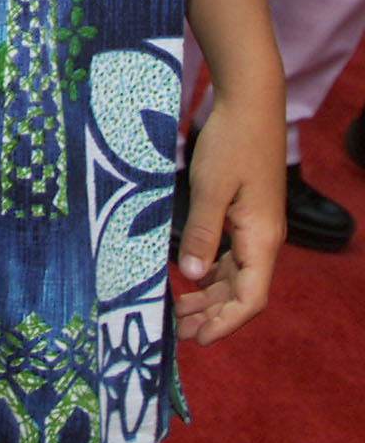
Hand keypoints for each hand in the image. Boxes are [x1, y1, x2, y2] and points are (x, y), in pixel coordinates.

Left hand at [172, 104, 284, 345]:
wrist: (249, 101)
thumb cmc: (231, 141)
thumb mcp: (210, 188)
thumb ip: (201, 233)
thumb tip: (190, 278)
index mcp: (261, 239)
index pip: (249, 299)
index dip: (225, 323)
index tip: (199, 340)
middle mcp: (264, 238)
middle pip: (242, 291)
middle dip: (212, 314)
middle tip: (179, 330)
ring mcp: (257, 225)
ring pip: (237, 274)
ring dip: (210, 294)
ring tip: (180, 309)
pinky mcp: (247, 211)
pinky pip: (233, 253)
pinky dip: (213, 269)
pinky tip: (191, 273)